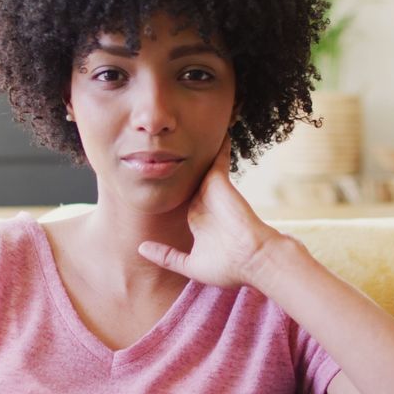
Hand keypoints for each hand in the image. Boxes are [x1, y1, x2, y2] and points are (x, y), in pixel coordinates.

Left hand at [137, 137, 282, 287]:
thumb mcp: (190, 264)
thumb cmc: (227, 266)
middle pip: (189, 178)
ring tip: (185, 128)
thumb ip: (166, 256)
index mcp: (197, 218)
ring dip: (196, 150)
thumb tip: (141, 248)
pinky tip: (214, 127)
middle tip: (164, 146)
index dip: (171, 189)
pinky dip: (217, 143)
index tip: (157, 177)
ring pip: (201, 165)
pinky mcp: (219, 180)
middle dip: (179, 164)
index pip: (181, 199)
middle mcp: (204, 201)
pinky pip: (216, 156)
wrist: (253, 259)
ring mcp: (212, 190)